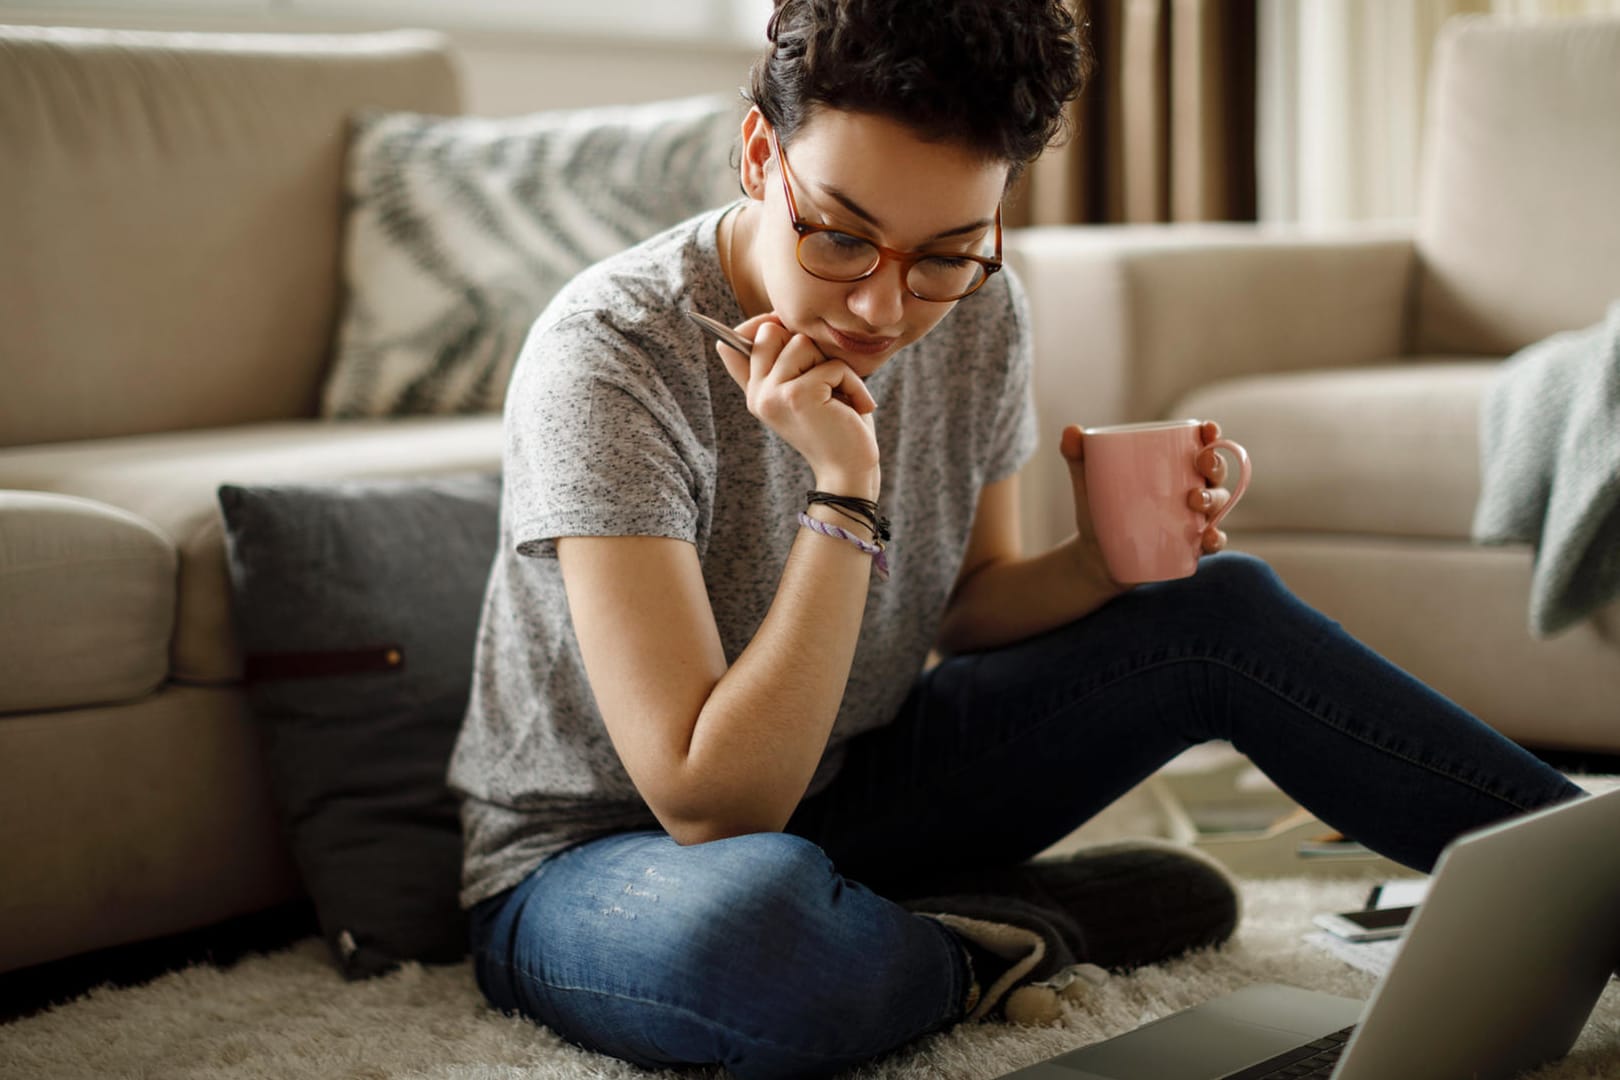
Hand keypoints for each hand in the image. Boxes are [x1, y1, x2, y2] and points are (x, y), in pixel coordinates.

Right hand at [714, 313, 880, 496]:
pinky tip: (855, 407)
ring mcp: (772, 395)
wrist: (849, 470)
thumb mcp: (803, 390)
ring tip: (840, 396)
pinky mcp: (797, 396)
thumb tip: (751, 328)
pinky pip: (831, 365)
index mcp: (754, 391)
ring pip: (802, 343)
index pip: (734, 342)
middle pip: (772, 331)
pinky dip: (852, 383)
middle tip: (824, 379)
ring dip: (834, 367)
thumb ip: (780, 364)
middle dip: (807, 346)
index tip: (783, 328)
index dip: (761, 325)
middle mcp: (756, 394)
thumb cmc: (835, 425)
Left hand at [1059, 419, 1232, 571]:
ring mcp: (1193, 518)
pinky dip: (1216, 539)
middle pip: (1215, 472)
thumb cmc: (1099, 509)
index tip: (1208, 428)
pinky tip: (1208, 538)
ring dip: (1214, 500)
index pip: (1199, 445)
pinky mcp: (1190, 546)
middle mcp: (1191, 489)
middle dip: (1216, 465)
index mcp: (1173, 467)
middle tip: (1202, 466)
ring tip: (1196, 501)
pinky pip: (1212, 541)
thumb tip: (1071, 430)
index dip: (1211, 435)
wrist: (1094, 555)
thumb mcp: (1088, 482)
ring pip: (1218, 504)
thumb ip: (1078, 456)